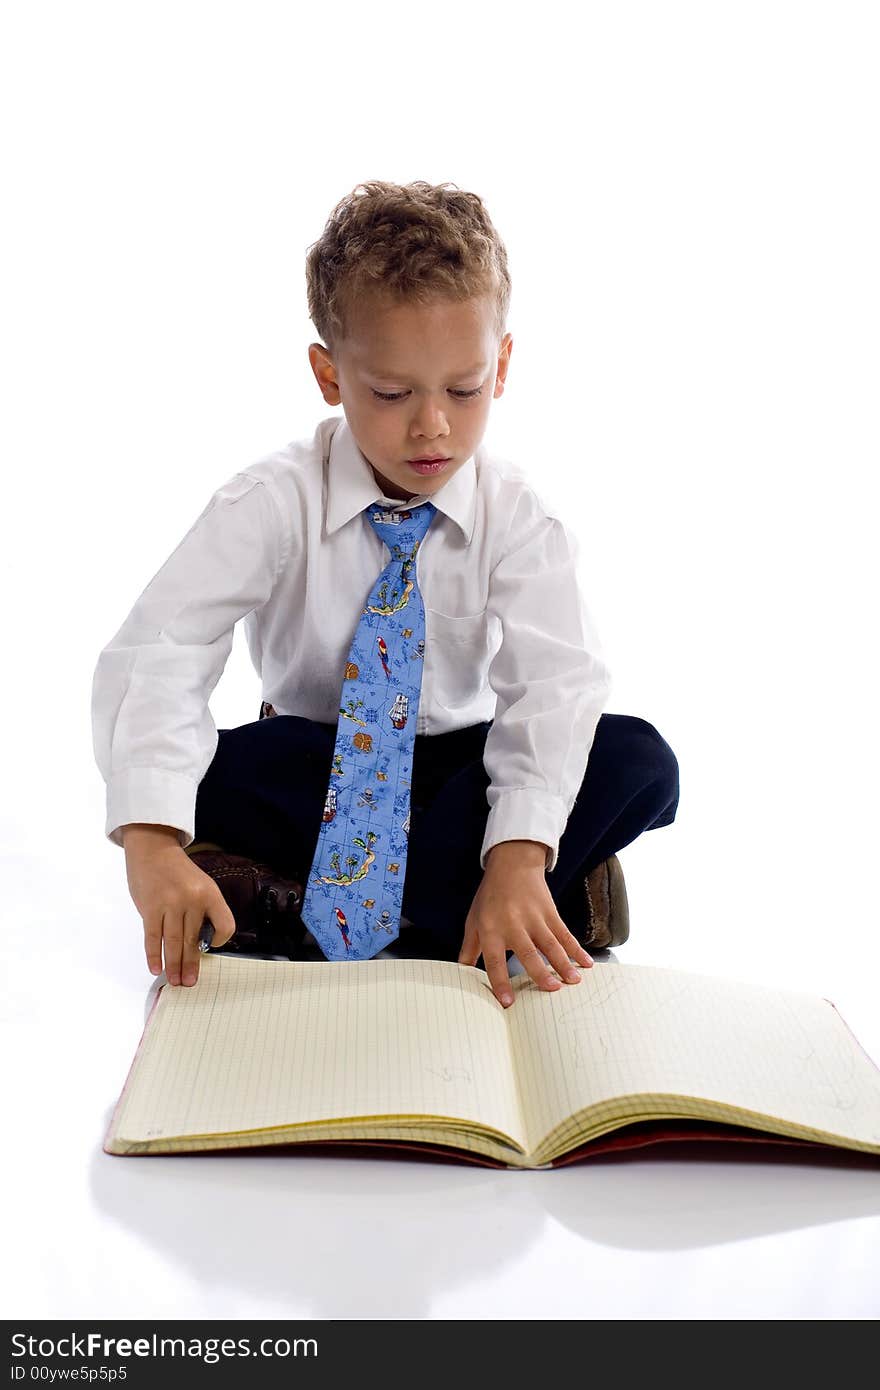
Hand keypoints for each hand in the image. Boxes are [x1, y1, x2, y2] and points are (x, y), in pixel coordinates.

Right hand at [122, 825, 236, 986]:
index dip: (220, 940)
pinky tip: (156, 967)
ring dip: (173, 965)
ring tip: (175, 981)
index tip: (211, 947)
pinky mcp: (150, 908)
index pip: (225, 924)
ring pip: (173, 942)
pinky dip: (154, 954)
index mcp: (210, 893)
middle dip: (191, 964)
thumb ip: (202, 910)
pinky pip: (153, 937)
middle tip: (190, 982)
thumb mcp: (200, 884)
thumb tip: (200, 944)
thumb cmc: (177, 872)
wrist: (153, 850)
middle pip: (193, 939)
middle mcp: (192, 899)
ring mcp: (170, 904)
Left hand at [457, 841, 592, 1006]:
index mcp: (491, 929)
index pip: (494, 960)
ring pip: (550, 944)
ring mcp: (533, 918)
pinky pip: (564, 933)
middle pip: (527, 952)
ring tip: (573, 981)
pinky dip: (576, 949)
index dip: (500, 982)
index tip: (507, 1002)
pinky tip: (586, 963)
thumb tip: (461, 973)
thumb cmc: (490, 896)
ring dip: (563, 963)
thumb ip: (469, 949)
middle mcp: (513, 924)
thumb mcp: (474, 921)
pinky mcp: (549, 912)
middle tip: (552, 990)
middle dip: (540, 973)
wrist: (512, 864)